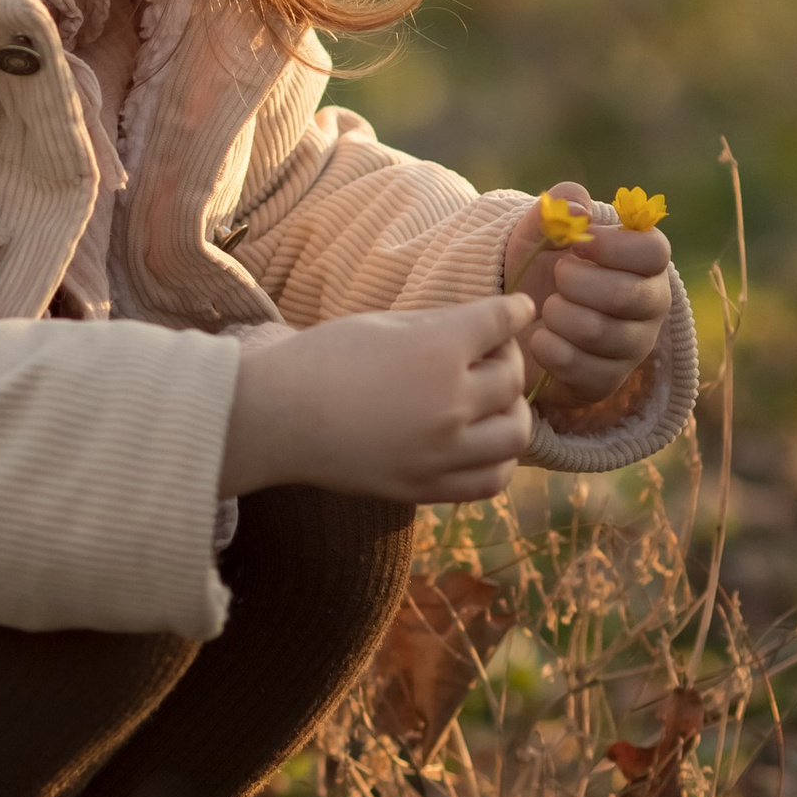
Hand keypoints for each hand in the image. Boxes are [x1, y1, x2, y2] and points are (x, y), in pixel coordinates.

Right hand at [221, 292, 535, 505]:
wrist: (277, 418)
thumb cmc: (322, 359)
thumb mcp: (384, 324)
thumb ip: (440, 325)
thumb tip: (485, 327)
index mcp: (437, 350)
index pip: (502, 323)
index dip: (515, 311)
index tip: (519, 309)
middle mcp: (450, 403)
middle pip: (514, 380)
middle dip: (507, 359)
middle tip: (489, 355)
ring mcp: (442, 452)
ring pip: (516, 433)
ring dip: (511, 411)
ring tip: (491, 403)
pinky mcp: (428, 487)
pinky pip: (491, 479)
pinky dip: (499, 459)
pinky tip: (481, 443)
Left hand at [504, 182, 673, 408]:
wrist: (516, 320)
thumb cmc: (538, 267)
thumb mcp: (538, 231)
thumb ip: (557, 208)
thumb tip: (578, 209)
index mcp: (644, 261)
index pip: (654, 251)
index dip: (613, 246)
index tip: (578, 243)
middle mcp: (650, 305)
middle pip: (627, 295)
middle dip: (576, 282)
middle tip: (558, 276)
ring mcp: (633, 347)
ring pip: (599, 332)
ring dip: (558, 314)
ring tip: (547, 307)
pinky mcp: (608, 381)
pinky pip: (581, 368)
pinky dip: (550, 348)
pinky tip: (541, 337)